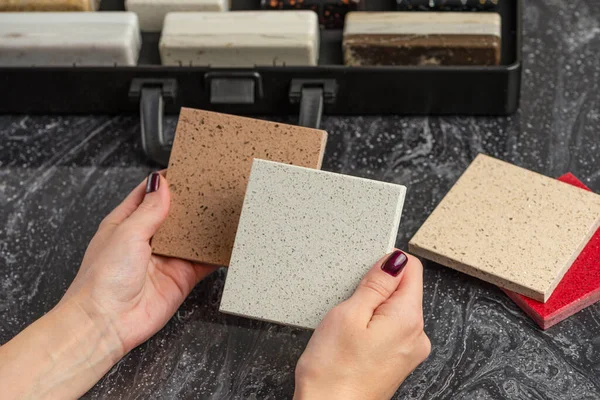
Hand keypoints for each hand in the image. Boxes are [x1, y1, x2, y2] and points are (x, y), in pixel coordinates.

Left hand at [62, 171, 216, 352]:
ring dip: (205, 227)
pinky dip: (215, 254)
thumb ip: (149, 209)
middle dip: (191, 203)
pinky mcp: (181, 278)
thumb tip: (162, 184)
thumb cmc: (103, 279)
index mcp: (126, 222)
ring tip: (225, 209)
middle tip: (213, 187)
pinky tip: (227, 243)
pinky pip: (203, 262)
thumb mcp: (127, 233)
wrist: (107, 323)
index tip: (186, 169)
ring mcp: (166, 259)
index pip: (149, 194)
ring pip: (191, 237)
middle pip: (174, 214)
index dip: (166, 182)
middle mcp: (147, 239)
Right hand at [294, 250, 429, 399]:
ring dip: (372, 309)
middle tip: (349, 308)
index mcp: (409, 318)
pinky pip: (390, 329)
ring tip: (348, 328)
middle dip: (376, 289)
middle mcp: (417, 335)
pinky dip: (372, 326)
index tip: (364, 274)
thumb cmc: (333, 371)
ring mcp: (409, 351)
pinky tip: (353, 340)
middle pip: (403, 290)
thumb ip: (376, 283)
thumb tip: (394, 260)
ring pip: (394, 310)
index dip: (385, 263)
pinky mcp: (398, 361)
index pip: (412, 269)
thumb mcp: (348, 314)